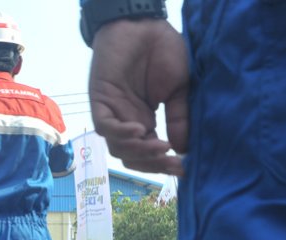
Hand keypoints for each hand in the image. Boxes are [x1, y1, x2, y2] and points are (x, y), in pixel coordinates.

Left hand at [89, 19, 188, 174]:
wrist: (144, 25)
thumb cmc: (162, 51)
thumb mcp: (180, 88)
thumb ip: (178, 118)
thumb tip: (183, 149)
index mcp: (144, 121)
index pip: (149, 152)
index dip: (163, 163)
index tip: (184, 168)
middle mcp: (127, 121)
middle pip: (132, 156)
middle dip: (152, 164)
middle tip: (173, 164)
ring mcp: (113, 112)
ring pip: (118, 146)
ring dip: (139, 151)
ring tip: (160, 147)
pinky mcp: (101, 101)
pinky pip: (106, 126)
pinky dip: (122, 133)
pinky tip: (140, 130)